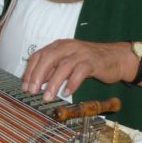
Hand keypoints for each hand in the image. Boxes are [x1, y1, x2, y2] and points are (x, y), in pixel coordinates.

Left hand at [21, 40, 135, 101]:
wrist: (116, 58)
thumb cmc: (89, 62)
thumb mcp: (68, 64)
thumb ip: (53, 70)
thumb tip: (36, 82)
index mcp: (59, 46)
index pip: (39, 55)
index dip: (30, 70)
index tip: (25, 86)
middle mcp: (68, 47)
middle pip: (49, 58)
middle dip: (38, 75)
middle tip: (32, 91)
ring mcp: (81, 53)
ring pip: (64, 66)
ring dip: (53, 82)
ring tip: (47, 96)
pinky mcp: (93, 62)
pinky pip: (80, 72)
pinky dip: (72, 83)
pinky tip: (67, 93)